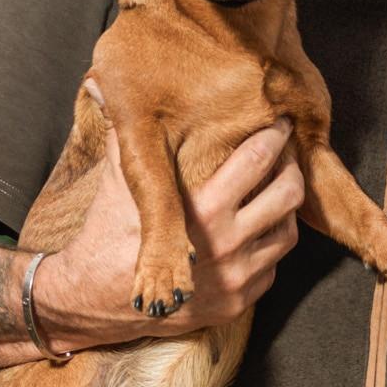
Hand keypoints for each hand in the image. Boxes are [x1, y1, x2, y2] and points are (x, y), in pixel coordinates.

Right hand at [33, 123, 303, 347]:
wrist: (94, 300)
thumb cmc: (106, 232)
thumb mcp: (119, 180)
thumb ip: (127, 132)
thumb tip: (106, 83)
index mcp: (203, 211)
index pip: (258, 160)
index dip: (274, 135)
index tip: (278, 122)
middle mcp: (226, 247)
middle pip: (288, 195)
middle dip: (291, 167)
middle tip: (286, 153)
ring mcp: (236, 279)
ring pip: (287, 233)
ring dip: (285, 208)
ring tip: (275, 187)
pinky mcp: (238, 304)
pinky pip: (272, 267)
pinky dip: (267, 245)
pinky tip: (255, 227)